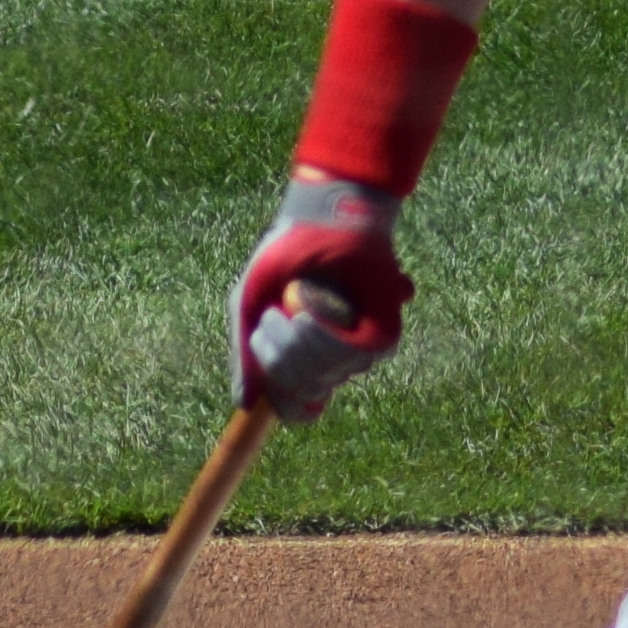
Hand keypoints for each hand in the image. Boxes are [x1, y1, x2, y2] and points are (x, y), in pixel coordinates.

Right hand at [233, 174, 412, 422]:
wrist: (319, 217)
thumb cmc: (285, 256)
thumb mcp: (249, 305)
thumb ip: (246, 357)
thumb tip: (245, 406)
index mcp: (307, 359)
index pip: (300, 409)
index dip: (284, 403)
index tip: (271, 387)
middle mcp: (337, 360)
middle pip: (302, 394)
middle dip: (275, 357)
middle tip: (272, 317)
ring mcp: (361, 350)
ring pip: (321, 377)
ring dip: (293, 340)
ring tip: (293, 301)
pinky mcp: (383, 335)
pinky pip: (345, 355)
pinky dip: (320, 331)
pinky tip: (309, 307)